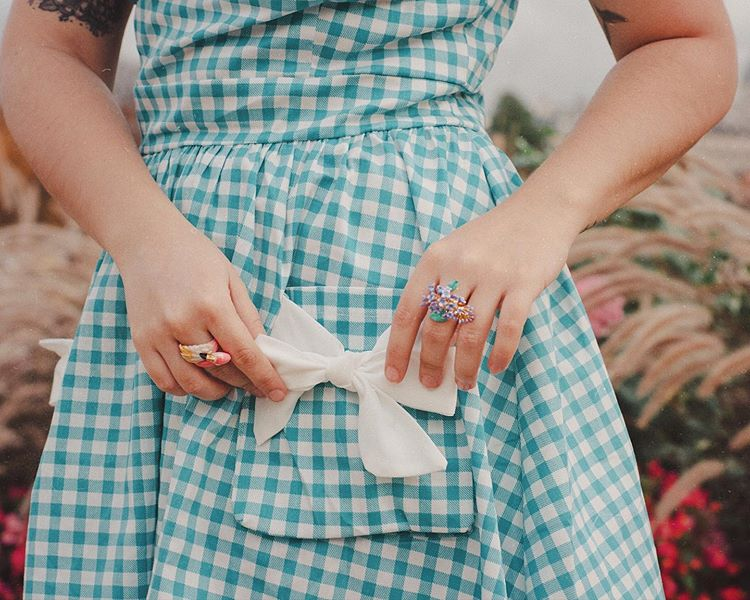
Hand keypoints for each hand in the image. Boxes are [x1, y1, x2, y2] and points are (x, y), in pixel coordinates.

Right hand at [115, 224, 288, 401]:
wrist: (148, 242)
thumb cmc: (196, 257)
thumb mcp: (232, 279)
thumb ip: (248, 317)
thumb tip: (264, 351)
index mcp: (212, 305)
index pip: (245, 353)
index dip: (264, 377)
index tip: (278, 393)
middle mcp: (183, 323)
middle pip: (221, 370)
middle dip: (245, 384)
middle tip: (257, 385)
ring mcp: (158, 335)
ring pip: (192, 383)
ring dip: (216, 391)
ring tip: (229, 385)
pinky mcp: (141, 341)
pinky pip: (164, 381)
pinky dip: (185, 389)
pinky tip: (200, 380)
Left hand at [383, 192, 581, 390]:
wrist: (539, 210)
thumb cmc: (491, 239)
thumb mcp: (454, 253)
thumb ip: (439, 288)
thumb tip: (429, 341)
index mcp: (435, 260)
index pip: (408, 312)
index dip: (398, 348)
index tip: (394, 374)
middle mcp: (460, 267)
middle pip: (437, 329)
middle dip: (430, 364)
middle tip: (431, 383)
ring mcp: (493, 275)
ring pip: (470, 335)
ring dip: (465, 367)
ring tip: (464, 384)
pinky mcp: (524, 283)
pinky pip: (509, 329)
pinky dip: (500, 354)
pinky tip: (495, 367)